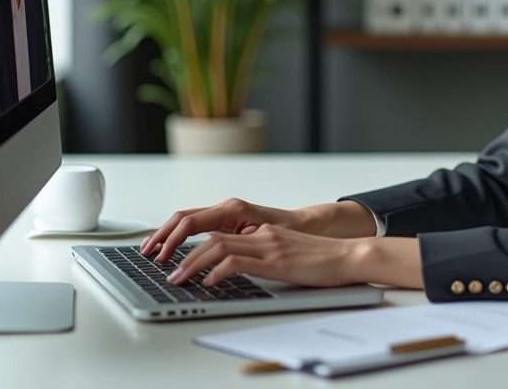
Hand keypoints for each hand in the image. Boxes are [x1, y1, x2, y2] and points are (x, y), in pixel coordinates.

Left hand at [140, 198, 378, 262]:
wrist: (347, 255)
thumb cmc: (318, 260)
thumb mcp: (282, 254)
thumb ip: (258, 256)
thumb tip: (231, 268)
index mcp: (257, 231)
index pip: (211, 226)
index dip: (184, 235)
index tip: (164, 250)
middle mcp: (258, 233)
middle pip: (207, 232)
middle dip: (178, 248)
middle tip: (160, 264)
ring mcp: (267, 244)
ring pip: (217, 245)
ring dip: (191, 262)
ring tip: (176, 278)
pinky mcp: (275, 260)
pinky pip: (239, 261)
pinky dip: (219, 270)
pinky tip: (209, 282)